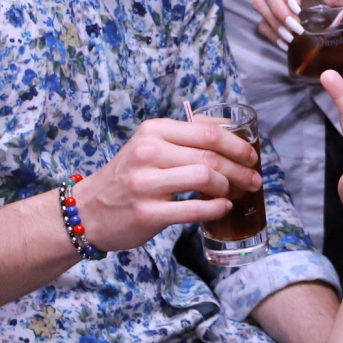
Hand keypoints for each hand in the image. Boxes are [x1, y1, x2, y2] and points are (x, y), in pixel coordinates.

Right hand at [71, 116, 261, 251]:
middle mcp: (149, 153)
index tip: (252, 155)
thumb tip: (231, 130)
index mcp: (154, 131)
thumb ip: (184, 136)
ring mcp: (146, 184)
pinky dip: (216, 209)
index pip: (207, 131)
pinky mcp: (148, 213)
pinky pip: (194, 209)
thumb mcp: (149, 145)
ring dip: (229, 187)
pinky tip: (222, 208)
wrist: (89, 209)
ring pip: (205, 179)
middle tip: (254, 179)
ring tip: (235, 193)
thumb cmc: (128, 176)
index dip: (237, 144)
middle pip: (211, 157)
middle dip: (241, 169)